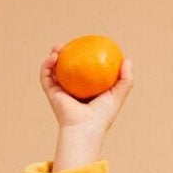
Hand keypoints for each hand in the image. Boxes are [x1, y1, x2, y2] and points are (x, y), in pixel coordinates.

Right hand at [45, 46, 124, 170]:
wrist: (85, 128)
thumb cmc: (103, 115)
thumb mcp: (118, 94)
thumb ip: (126, 79)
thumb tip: (127, 60)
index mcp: (86, 89)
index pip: (85, 69)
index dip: (84, 56)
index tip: (87, 44)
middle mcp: (72, 90)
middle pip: (67, 67)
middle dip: (65, 53)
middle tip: (69, 44)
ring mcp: (60, 91)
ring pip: (53, 69)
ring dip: (53, 56)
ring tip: (57, 47)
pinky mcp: (51, 93)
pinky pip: (46, 76)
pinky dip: (47, 65)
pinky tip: (54, 57)